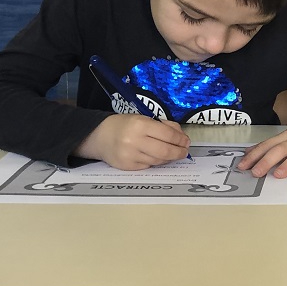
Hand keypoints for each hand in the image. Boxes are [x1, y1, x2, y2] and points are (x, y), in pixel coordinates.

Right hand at [75, 114, 190, 169]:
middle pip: (165, 151)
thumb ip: (164, 126)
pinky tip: (158, 157)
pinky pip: (149, 166)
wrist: (100, 136)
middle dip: (179, 152)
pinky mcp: (127, 166)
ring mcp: (130, 156)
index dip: (180, 139)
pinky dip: (157, 162)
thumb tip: (182, 138)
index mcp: (140, 125)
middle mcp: (134, 141)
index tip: (186, 141)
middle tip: (184, 151)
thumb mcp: (143, 118)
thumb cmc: (125, 125)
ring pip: (158, 160)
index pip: (167, 134)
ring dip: (169, 158)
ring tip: (173, 153)